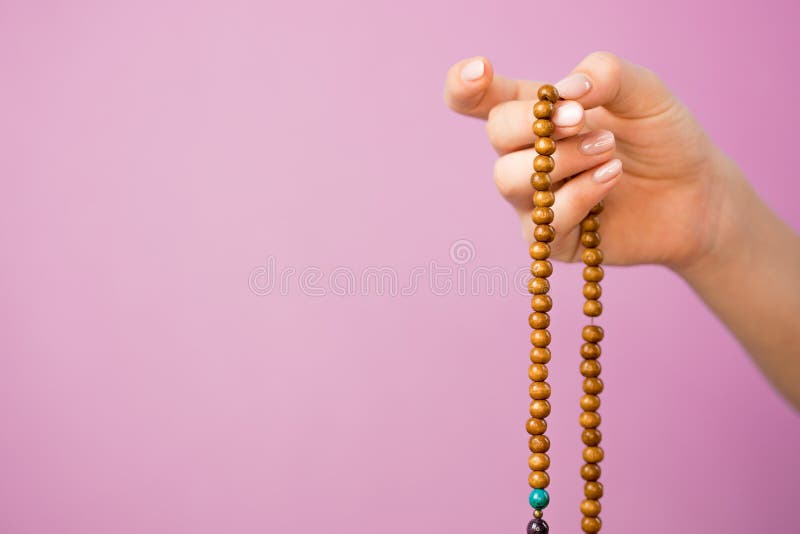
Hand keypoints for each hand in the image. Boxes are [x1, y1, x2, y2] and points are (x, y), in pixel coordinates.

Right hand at [444, 51, 734, 272]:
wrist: (698, 195)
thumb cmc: (664, 139)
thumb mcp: (644, 93)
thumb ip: (605, 75)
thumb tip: (565, 91)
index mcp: (537, 113)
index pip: (479, 98)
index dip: (464, 84)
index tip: (482, 69)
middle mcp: (527, 154)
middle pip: (495, 133)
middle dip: (532, 123)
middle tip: (580, 118)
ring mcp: (535, 199)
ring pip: (508, 178)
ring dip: (562, 159)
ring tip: (609, 151)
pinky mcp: (551, 238)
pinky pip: (543, 219)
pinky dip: (579, 194)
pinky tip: (611, 179)